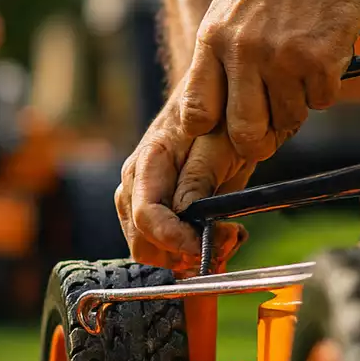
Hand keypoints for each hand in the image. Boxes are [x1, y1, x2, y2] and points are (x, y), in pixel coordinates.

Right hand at [114, 80, 255, 270]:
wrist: (210, 103)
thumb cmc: (216, 120)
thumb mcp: (219, 143)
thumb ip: (199, 177)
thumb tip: (184, 214)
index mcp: (147, 164)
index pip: (147, 216)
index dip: (175, 241)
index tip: (206, 249)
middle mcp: (133, 185)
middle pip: (143, 243)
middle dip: (181, 255)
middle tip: (226, 243)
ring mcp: (136, 200)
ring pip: (149, 252)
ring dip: (186, 257)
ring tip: (226, 237)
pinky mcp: (147, 213)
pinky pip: (158, 248)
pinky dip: (185, 253)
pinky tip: (214, 236)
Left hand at [179, 0, 359, 161]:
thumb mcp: (227, 9)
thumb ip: (215, 56)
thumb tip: (205, 113)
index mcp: (212, 40)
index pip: (196, 113)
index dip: (210, 131)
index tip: (224, 129)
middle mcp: (242, 52)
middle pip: (244, 132)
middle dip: (257, 143)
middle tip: (267, 137)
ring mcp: (282, 57)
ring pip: (288, 119)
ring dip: (297, 106)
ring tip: (299, 72)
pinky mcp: (321, 59)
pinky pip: (322, 101)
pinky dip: (325, 88)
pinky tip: (323, 57)